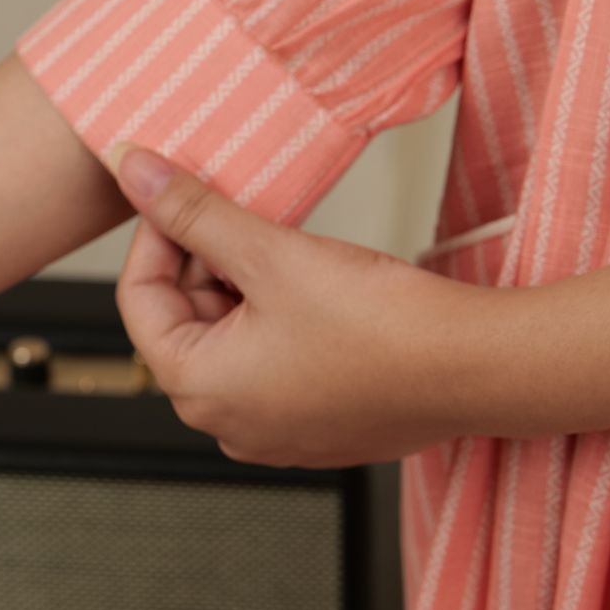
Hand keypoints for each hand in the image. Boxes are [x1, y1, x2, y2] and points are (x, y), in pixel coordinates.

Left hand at [105, 143, 484, 466]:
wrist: (474, 369)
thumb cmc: (383, 326)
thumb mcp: (273, 254)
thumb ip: (195, 213)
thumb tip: (136, 174)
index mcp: (201, 390)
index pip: (140, 299)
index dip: (159, 233)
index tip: (183, 193)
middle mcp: (230, 425)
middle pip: (187, 323)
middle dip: (210, 263)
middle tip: (247, 214)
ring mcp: (278, 435)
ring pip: (236, 343)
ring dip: (249, 290)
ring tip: (291, 249)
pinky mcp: (321, 429)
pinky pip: (278, 368)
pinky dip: (285, 323)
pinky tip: (322, 290)